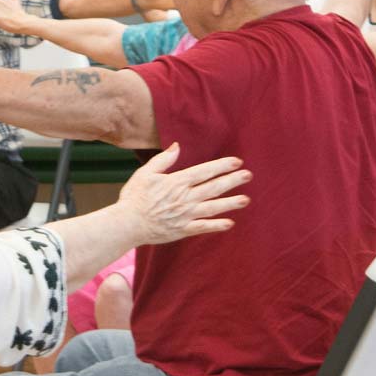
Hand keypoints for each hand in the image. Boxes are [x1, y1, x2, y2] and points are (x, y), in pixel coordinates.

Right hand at [116, 144, 250, 245]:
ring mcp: (186, 214)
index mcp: (177, 182)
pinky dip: (217, 225)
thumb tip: (177, 146)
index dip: (222, 166)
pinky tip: (230, 223)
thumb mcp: (145, 173)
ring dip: (231, 203)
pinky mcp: (183, 229)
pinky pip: (204, 227)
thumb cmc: (134, 197)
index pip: (205, 171)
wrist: (128, 223)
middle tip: (248, 175)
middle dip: (233, 180)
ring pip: (213, 207)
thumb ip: (163, 160)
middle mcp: (185, 197)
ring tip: (246, 199)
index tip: (237, 162)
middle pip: (214, 187)